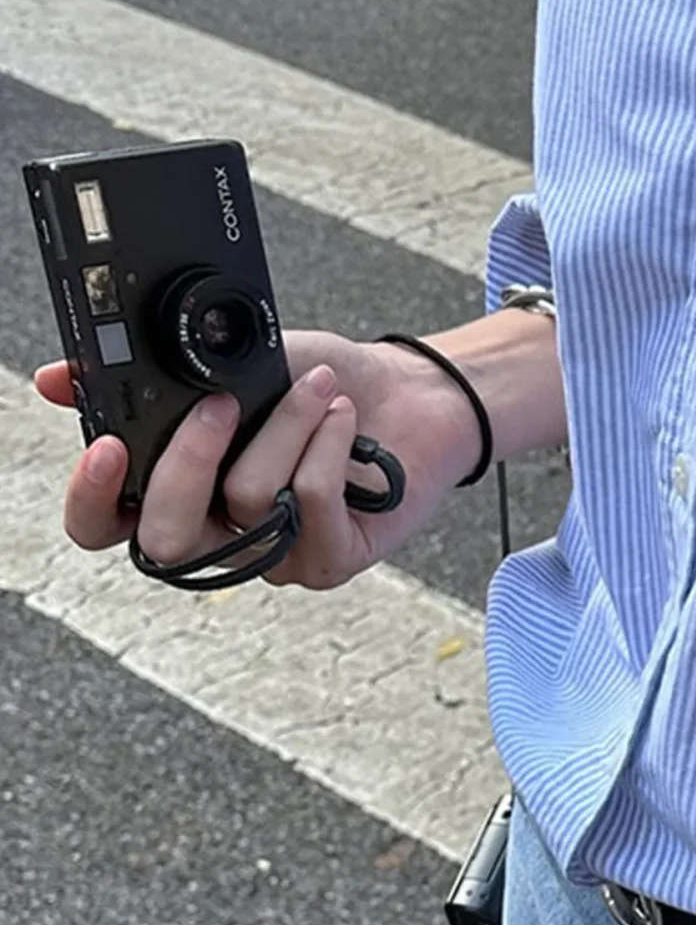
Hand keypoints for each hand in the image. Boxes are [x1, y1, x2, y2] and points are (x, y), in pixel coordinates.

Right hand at [39, 329, 484, 590]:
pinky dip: (324, 447)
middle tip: (219, 403)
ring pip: (246, 501)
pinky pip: (306, 506)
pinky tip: (342, 418)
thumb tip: (58, 378)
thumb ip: (151, 376)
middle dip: (188, 463)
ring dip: (282, 428)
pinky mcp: (329, 559)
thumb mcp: (228, 365)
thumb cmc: (314, 385)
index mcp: (175, 489)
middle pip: (165, 537)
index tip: (107, 450)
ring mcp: (272, 554)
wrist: (409, 393)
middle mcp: (217, 531)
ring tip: (317, 388)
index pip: (104, 525)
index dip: (91, 501)